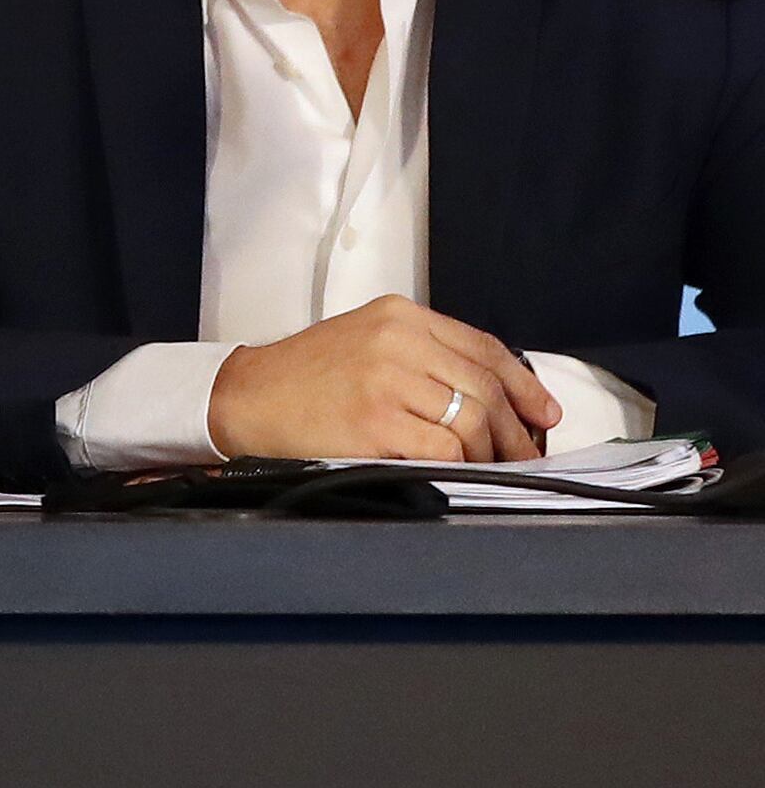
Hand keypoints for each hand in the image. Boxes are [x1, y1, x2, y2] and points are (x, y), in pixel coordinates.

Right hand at [210, 296, 558, 463]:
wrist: (245, 397)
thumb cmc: (304, 376)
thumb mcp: (364, 339)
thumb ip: (421, 353)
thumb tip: (490, 394)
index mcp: (398, 316)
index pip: (484, 348)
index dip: (525, 386)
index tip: (543, 413)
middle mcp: (397, 341)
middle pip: (486, 387)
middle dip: (516, 429)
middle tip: (525, 453)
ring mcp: (386, 381)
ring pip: (473, 420)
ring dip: (491, 452)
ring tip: (491, 467)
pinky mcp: (375, 423)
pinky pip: (444, 448)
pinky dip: (462, 464)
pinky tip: (459, 472)